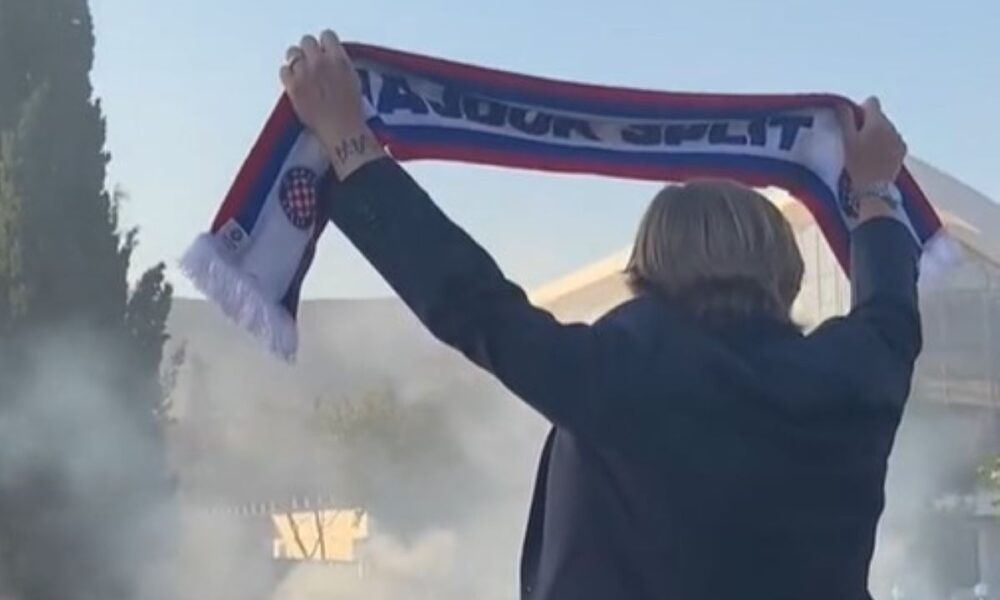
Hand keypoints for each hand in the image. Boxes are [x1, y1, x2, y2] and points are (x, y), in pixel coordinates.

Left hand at [281, 31, 383, 178]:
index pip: (327, 36)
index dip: (325, 44)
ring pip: (292, 53)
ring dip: (297, 60)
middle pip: (307, 41)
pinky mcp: (292, 86)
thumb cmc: (352, 111)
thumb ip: (340, 64)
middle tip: (312, 63)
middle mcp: (320, 62)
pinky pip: (283, 70)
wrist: (342, 132)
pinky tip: (295, 83)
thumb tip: (330, 58)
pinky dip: (288, 75)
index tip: (325, 52)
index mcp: (339, 59)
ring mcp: (304, 74)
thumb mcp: (353, 80)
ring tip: (302, 72)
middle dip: (309, 50)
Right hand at [837, 97, 907, 189]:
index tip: (851, 123)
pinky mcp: (902, 153)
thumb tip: (842, 104)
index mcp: (877, 122)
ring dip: (877, 135)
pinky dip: (885, 146)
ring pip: (887, 130)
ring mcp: (899, 141)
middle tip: (855, 141)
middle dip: (869, 124)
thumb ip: (845, 119)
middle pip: (880, 116)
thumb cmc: (856, 165)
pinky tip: (875, 158)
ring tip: (865, 152)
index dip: (860, 110)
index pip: (872, 102)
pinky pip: (893, 142)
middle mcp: (892, 128)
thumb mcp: (846, 141)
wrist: (873, 191)